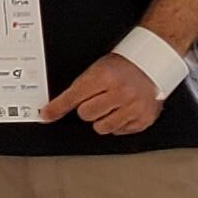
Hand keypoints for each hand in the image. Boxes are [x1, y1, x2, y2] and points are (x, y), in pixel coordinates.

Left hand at [43, 53, 163, 136]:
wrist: (151, 65)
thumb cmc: (122, 66)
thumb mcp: (97, 69)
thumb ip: (78, 88)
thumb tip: (54, 108)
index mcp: (105, 76)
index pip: (74, 96)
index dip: (57, 107)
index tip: (46, 115)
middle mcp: (120, 92)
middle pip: (86, 115)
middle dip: (87, 109)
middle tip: (97, 99)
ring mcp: (133, 107)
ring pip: (102, 128)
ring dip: (102, 119)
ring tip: (110, 105)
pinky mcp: (143, 119)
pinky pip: (119, 132)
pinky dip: (118, 123)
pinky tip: (123, 109)